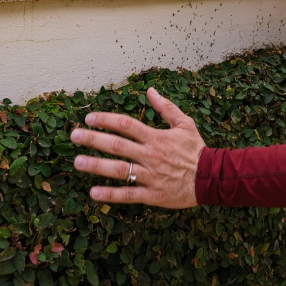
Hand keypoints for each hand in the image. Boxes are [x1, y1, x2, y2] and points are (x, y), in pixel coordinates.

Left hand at [70, 87, 204, 208]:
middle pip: (117, 145)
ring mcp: (150, 176)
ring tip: (77, 162)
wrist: (211, 178)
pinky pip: (128, 195)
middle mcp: (150, 155)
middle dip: (93, 140)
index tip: (89, 118)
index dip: (106, 119)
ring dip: (96, 166)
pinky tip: (93, 193)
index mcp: (156, 137)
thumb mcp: (185, 123)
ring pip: (119, 170)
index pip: (126, 124)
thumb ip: (166, 107)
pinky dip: (111, 195)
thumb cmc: (195, 150)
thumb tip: (150, 90)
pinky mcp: (152, 195)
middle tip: (74, 136)